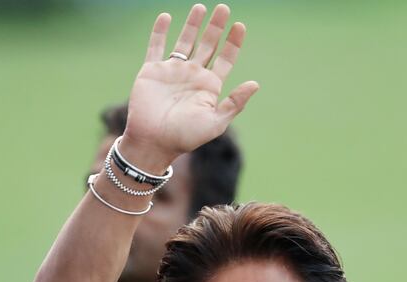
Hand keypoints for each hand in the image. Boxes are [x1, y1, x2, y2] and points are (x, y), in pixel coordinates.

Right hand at [121, 4, 258, 169]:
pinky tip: (167, 17)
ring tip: (201, 7)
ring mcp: (172, 72)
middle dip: (215, 27)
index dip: (233, 43)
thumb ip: (234, 103)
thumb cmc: (186, 137)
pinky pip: (156, 46)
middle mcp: (192, 76)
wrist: (153, 142)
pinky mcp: (151, 71)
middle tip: (224, 8)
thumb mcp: (215, 122)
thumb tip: (255, 83)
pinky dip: (160, 31)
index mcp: (209, 87)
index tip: (240, 26)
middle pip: (207, 45)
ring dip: (192, 24)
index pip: (225, 59)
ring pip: (184, 41)